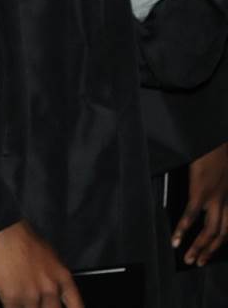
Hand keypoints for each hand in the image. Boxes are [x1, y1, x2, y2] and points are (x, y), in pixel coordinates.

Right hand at [0, 220, 81, 307]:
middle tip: (39, 304)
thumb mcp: (50, 256)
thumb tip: (54, 288)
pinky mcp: (11, 296)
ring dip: (28, 307)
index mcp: (62, 278)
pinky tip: (11, 304)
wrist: (3, 231)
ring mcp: (31, 295)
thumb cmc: (24, 237)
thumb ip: (54, 276)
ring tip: (24, 303)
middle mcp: (50, 289)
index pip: (76, 306)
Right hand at [175, 142, 227, 265]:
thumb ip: (216, 186)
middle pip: (221, 234)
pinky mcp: (201, 190)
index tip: (209, 252)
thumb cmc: (218, 151)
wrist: (217, 136)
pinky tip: (176, 238)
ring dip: (199, 247)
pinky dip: (183, 229)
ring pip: (210, 231)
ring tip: (188, 257)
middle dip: (209, 250)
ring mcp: (215, 197)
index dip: (219, 243)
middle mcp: (227, 201)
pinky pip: (191, 214)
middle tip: (197, 261)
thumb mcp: (222, 172)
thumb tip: (202, 197)